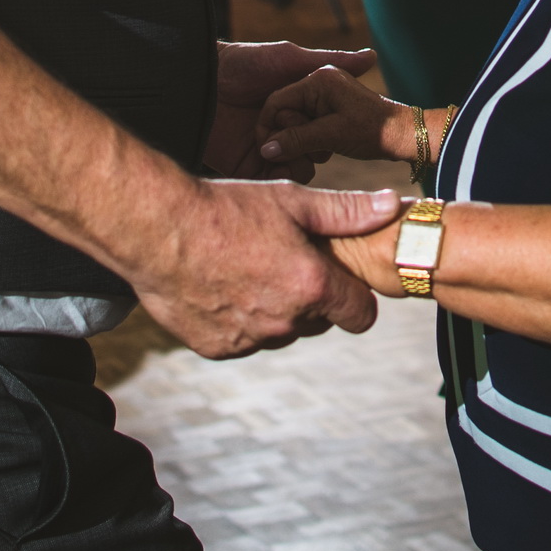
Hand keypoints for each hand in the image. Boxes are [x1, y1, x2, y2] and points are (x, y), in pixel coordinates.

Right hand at [131, 177, 401, 357]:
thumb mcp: (292, 200)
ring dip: (274, 309)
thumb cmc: (227, 209)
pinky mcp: (218, 349)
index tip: (338, 278)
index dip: (354, 297)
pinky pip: (244, 340)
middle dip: (311, 298)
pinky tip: (221, 284)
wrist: (158, 229)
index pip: (361, 315)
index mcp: (312, 287)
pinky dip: (239, 319)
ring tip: (247, 267)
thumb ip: (347, 210)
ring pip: (280, 332)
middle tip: (284, 259)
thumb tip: (391, 205)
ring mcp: (250, 341)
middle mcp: (285, 323)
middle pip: (318, 321)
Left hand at [206, 40, 377, 178]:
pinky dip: (279, 176)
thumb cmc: (244, 63)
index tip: (329, 120)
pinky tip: (276, 161)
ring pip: (298, 172)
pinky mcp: (245, 168)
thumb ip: (332, 60)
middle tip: (305, 135)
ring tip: (287, 147)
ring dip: (298, 162)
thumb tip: (373, 56)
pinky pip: (271, 183)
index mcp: (296, 111)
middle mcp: (284, 133)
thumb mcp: (291, 59)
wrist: (199, 79)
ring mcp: (265, 152)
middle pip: (315, 154)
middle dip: (316, 148)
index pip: (326, 131)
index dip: (330, 129)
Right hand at [256, 65, 415, 167]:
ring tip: (322, 151)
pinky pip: (307, 124)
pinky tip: (325, 150)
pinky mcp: (329, 108)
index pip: (276, 103)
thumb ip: (297, 140)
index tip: (270, 151)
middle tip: (311, 150)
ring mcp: (324, 95)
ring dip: (302, 140)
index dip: (270, 128)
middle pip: (284, 112)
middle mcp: (318, 82)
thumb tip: (266, 150)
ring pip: (295, 121)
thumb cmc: (372, 131)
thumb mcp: (332, 136)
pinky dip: (311, 139)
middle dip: (291, 135)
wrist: (404, 135)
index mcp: (317, 80)